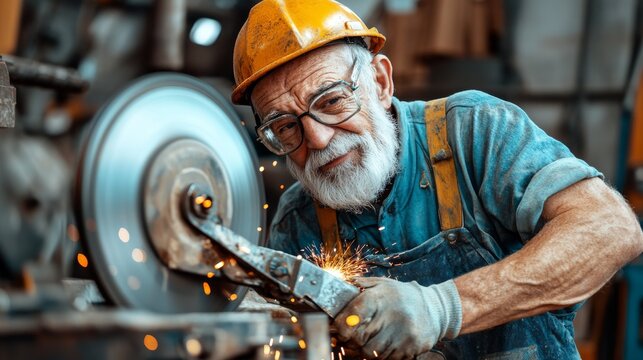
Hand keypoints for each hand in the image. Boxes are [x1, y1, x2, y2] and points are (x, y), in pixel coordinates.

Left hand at [333, 277, 461, 359]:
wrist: (434, 309)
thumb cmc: (402, 296)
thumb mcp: (383, 284)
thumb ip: (362, 286)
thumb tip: (340, 290)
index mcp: (381, 297)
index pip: (353, 315)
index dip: (342, 326)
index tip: (339, 329)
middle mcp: (393, 315)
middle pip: (359, 339)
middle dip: (350, 341)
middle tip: (349, 339)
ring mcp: (404, 333)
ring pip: (372, 353)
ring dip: (364, 351)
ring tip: (367, 342)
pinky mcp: (412, 347)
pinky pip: (387, 358)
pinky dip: (380, 355)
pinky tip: (383, 345)